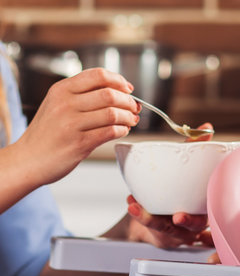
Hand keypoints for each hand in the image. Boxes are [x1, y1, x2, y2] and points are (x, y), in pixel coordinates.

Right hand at [16, 68, 139, 185]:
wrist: (28, 159)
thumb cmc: (47, 133)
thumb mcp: (57, 104)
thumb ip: (82, 95)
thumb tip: (119, 92)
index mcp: (61, 90)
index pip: (98, 75)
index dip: (119, 81)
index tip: (128, 89)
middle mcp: (65, 104)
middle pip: (110, 93)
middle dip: (128, 101)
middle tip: (134, 108)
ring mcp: (71, 124)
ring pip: (113, 113)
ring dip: (128, 117)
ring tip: (131, 121)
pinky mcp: (79, 143)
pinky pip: (110, 132)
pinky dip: (122, 130)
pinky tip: (122, 131)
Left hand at [125, 123, 214, 247]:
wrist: (157, 213)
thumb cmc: (176, 189)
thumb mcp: (184, 168)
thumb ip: (194, 149)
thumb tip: (207, 127)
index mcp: (205, 205)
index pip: (213, 205)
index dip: (214, 207)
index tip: (208, 196)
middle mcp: (196, 221)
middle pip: (196, 225)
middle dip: (189, 221)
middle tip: (178, 217)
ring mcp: (178, 232)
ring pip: (168, 229)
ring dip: (151, 219)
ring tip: (136, 206)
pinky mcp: (162, 236)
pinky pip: (152, 228)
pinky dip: (140, 216)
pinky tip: (131, 204)